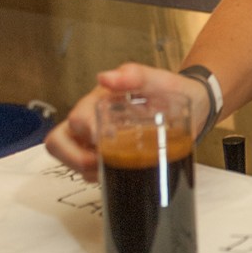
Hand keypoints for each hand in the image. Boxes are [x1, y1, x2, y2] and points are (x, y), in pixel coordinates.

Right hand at [44, 63, 208, 182]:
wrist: (192, 105)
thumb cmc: (171, 90)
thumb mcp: (159, 80)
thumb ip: (135, 75)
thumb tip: (104, 77)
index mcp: (98, 101)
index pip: (76, 120)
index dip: (85, 135)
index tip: (103, 143)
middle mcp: (91, 120)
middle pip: (59, 143)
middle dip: (75, 160)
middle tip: (103, 165)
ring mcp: (95, 140)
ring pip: (71, 160)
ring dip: (88, 172)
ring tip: (118, 172)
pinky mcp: (107, 155)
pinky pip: (91, 171)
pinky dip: (101, 177)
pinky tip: (124, 175)